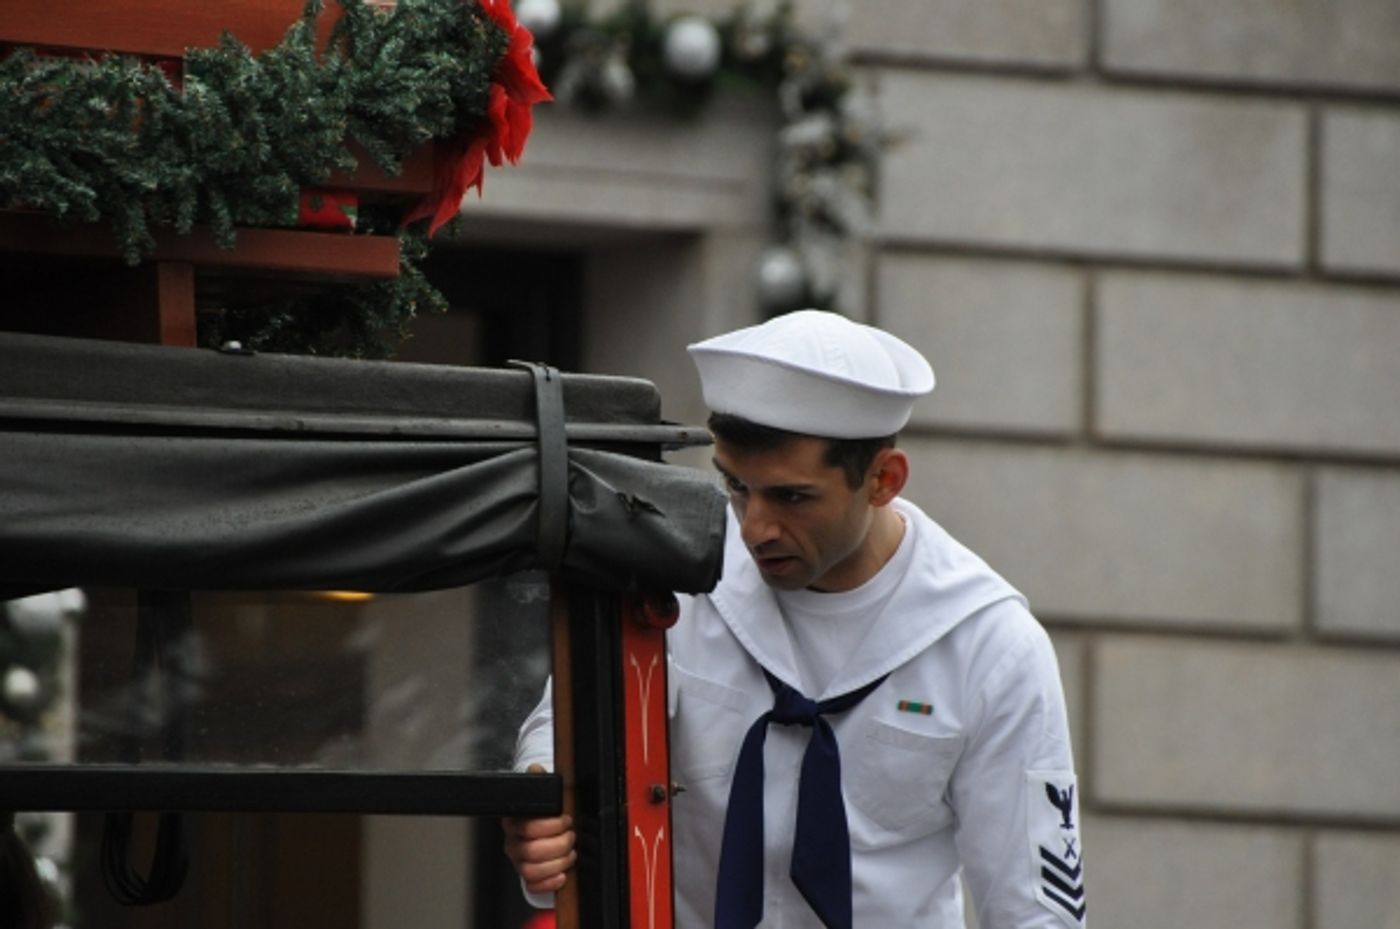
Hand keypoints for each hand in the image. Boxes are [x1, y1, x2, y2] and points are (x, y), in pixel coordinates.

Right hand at [502, 764, 577, 893]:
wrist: (541, 827)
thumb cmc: (543, 811)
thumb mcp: (544, 792)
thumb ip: (539, 779)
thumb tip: (535, 768)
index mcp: (515, 821)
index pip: (528, 827)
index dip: (551, 825)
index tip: (566, 819)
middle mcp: (513, 842)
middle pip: (531, 851)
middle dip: (558, 844)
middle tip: (571, 836)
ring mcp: (518, 860)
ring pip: (531, 870)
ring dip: (557, 863)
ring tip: (570, 854)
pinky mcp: (526, 875)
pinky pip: (532, 885)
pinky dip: (549, 883)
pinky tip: (562, 875)